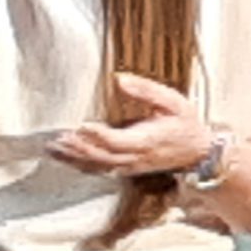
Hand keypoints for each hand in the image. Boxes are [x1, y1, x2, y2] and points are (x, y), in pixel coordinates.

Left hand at [48, 73, 214, 178]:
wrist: (198, 153)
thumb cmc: (185, 124)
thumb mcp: (173, 102)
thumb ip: (147, 91)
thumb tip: (120, 79)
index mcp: (146, 140)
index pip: (117, 141)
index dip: (98, 135)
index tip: (81, 125)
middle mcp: (135, 158)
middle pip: (101, 156)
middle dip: (77, 148)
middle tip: (56, 138)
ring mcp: (130, 166)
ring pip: (97, 166)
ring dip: (74, 158)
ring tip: (52, 149)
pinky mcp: (126, 170)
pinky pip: (100, 170)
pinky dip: (81, 165)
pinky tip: (65, 158)